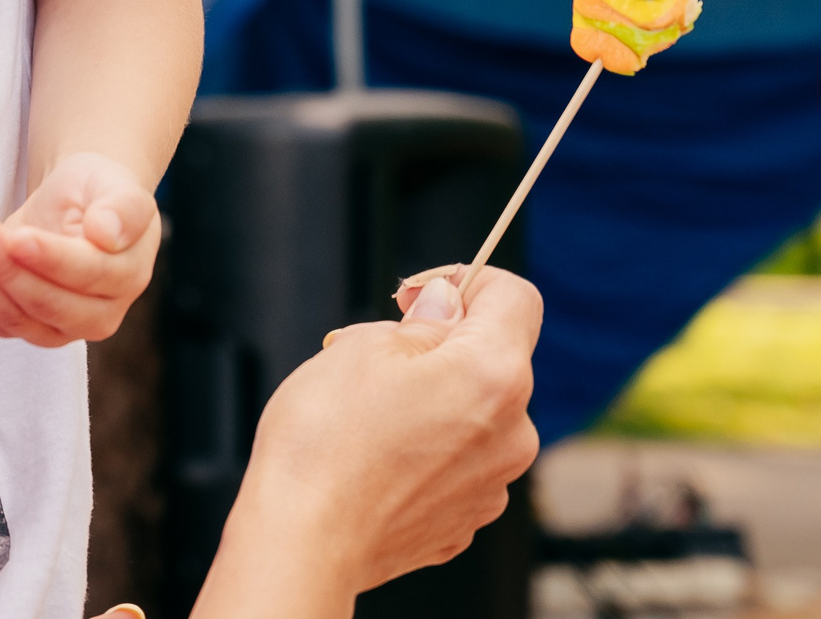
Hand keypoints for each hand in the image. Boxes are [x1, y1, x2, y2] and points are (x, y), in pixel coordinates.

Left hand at [0, 150, 158, 345]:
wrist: (76, 204)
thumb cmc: (98, 190)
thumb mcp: (117, 184)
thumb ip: (123, 208)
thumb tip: (108, 233)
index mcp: (127, 277)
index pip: (86, 274)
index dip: (49, 259)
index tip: (17, 238)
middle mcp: (100, 315)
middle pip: (46, 303)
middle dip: (5, 267)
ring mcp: (62, 329)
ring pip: (15, 317)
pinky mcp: (28, 329)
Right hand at [195, 266, 541, 618]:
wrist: (304, 541)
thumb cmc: (325, 442)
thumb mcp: (363, 346)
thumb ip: (422, 321)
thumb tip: (446, 306)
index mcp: (494, 375)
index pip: (516, 297)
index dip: (467, 279)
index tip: (419, 296)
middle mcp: (513, 433)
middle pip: (492, 360)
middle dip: (439, 345)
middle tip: (372, 353)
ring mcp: (493, 483)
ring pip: (473, 414)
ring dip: (433, 399)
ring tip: (366, 412)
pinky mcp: (466, 520)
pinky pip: (457, 463)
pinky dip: (425, 449)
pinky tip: (376, 457)